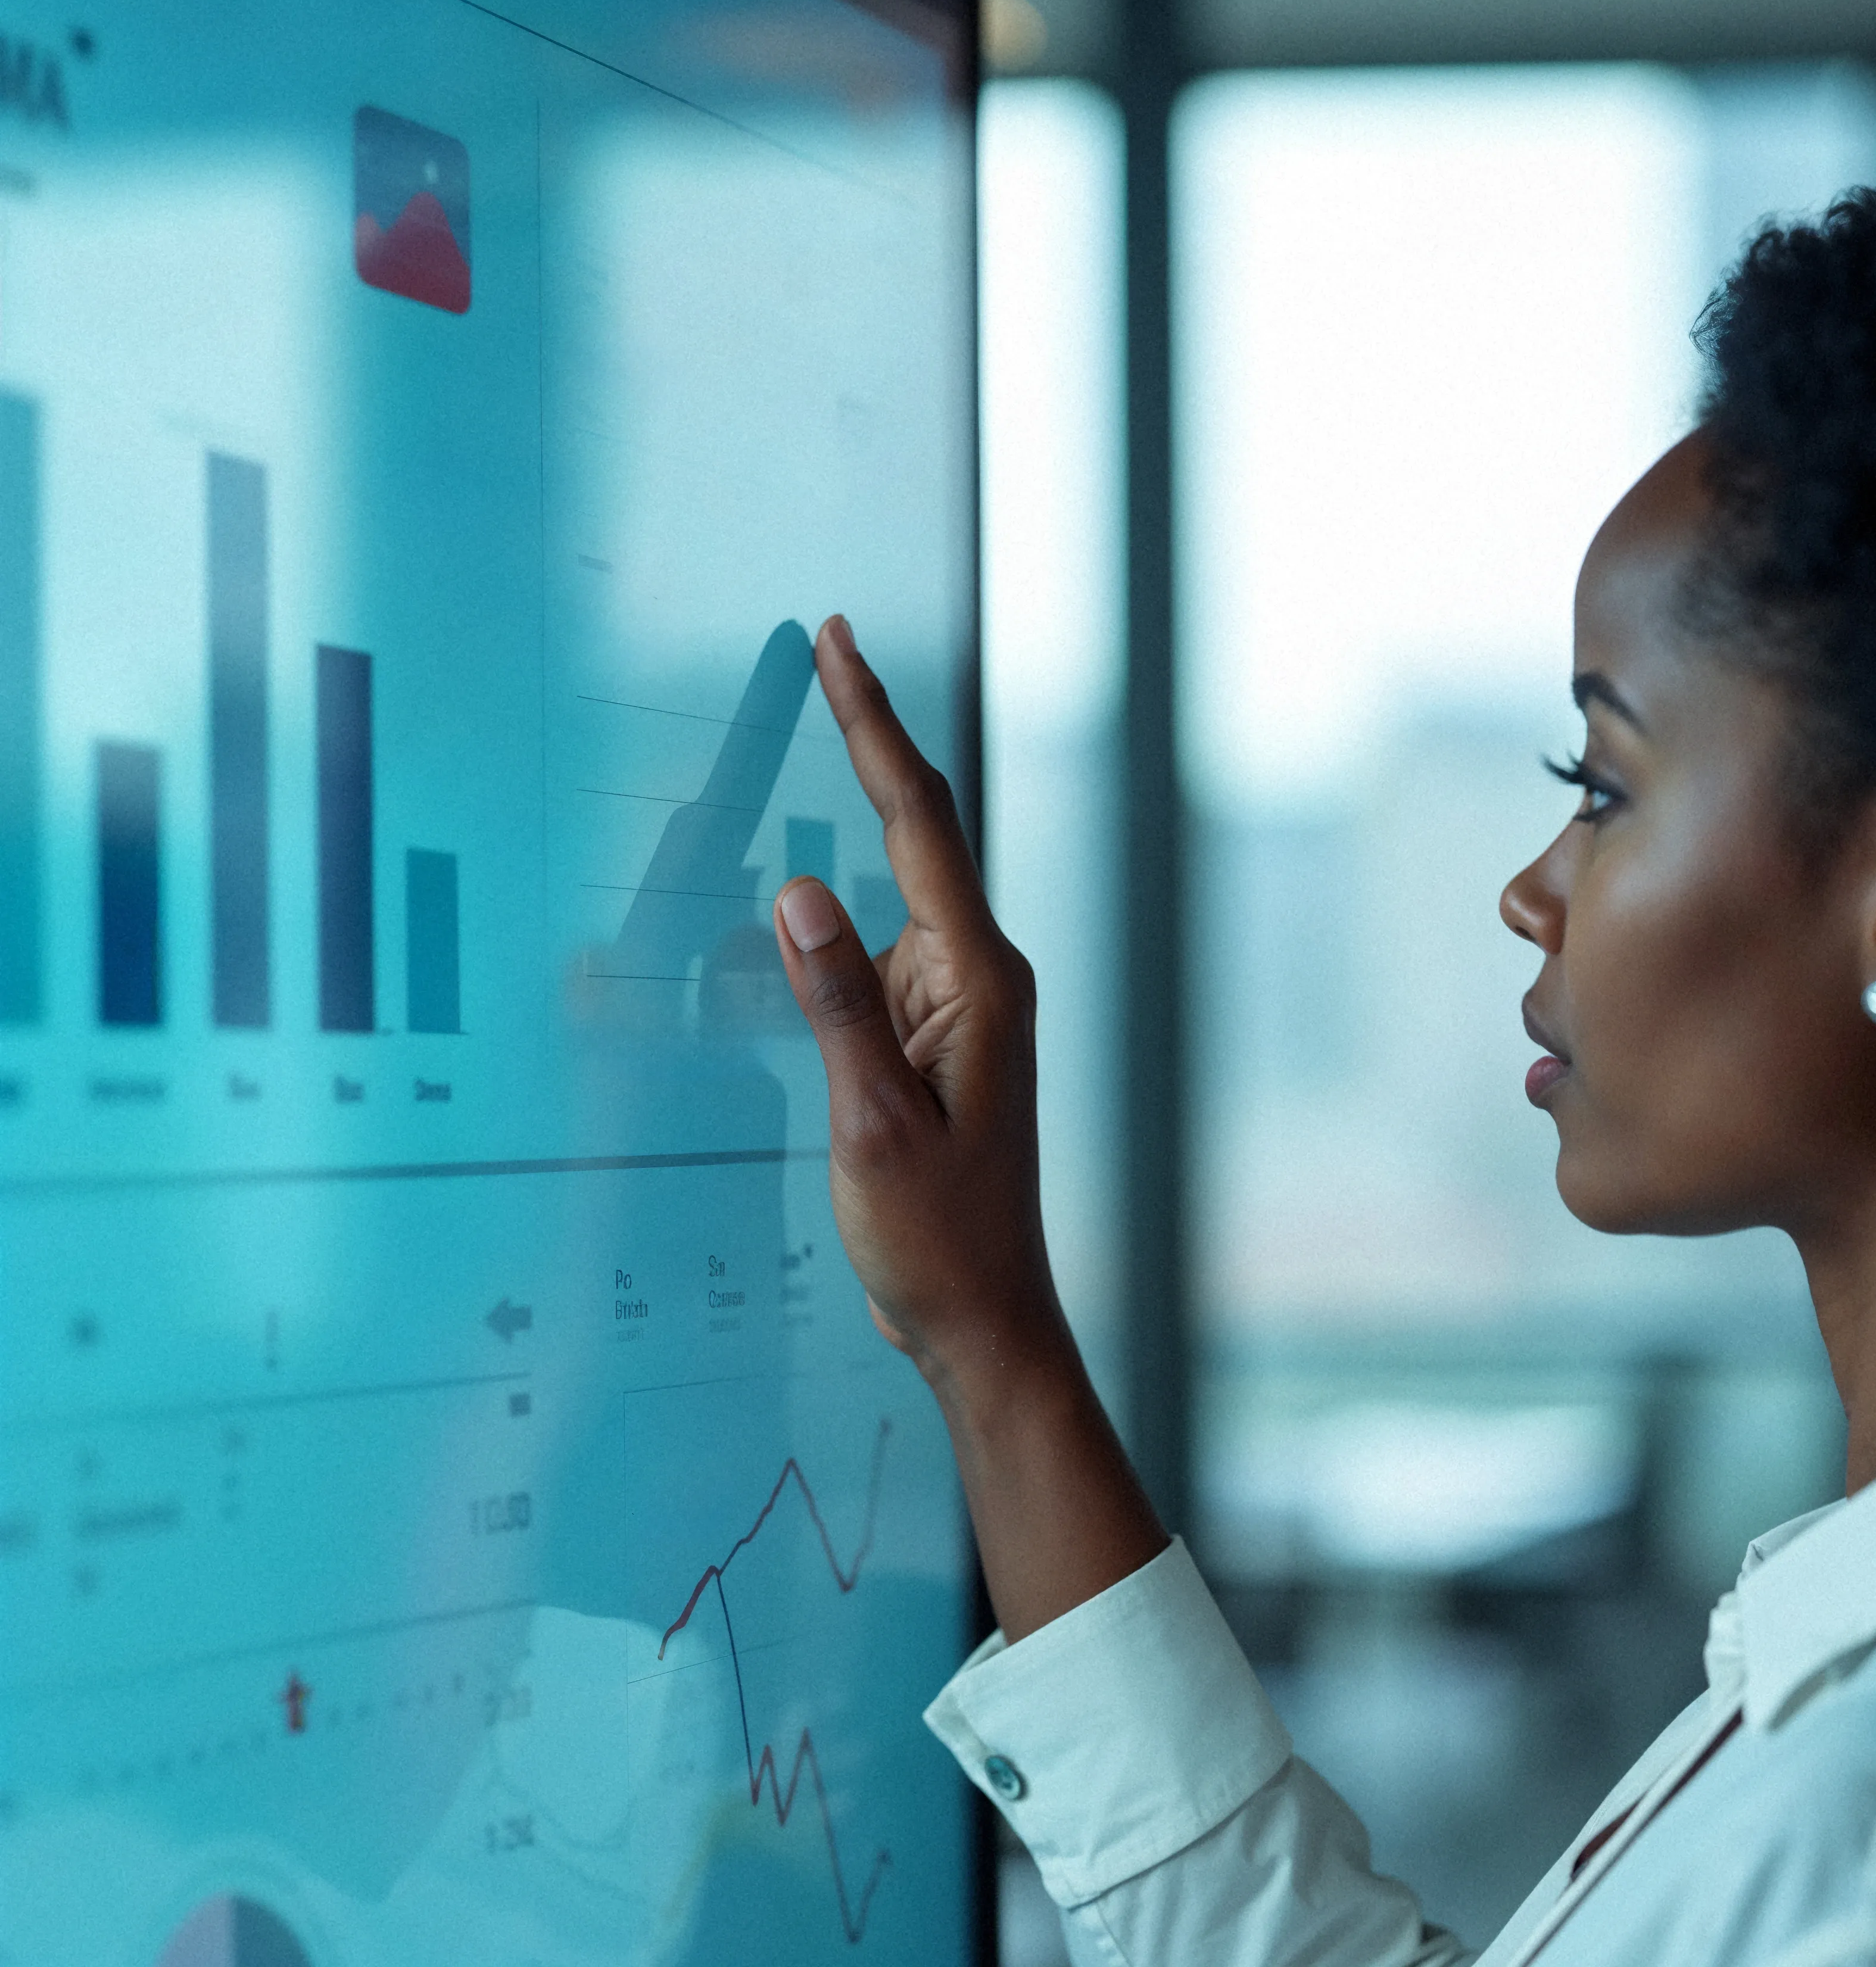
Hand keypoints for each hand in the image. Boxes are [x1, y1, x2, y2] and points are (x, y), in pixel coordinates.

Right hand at [773, 616, 1164, 1638]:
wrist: (984, 1323)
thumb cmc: (937, 1241)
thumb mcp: (869, 1124)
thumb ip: (835, 1004)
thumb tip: (799, 893)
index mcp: (977, 982)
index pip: (916, 823)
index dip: (873, 726)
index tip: (842, 644)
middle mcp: (979, 979)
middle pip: (914, 834)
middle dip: (867, 741)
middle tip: (827, 643)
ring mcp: (961, 1009)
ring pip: (890, 898)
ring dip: (849, 834)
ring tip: (807, 757)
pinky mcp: (938, 1043)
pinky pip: (879, 957)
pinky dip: (837, 926)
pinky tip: (802, 914)